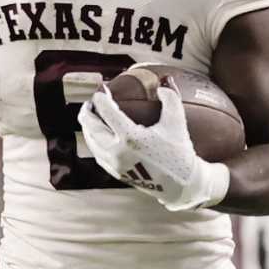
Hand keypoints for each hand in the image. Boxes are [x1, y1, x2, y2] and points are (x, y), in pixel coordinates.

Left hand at [77, 75, 229, 212]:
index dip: (101, 98)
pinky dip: (94, 141)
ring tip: (90, 116)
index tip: (101, 90)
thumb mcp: (177, 123)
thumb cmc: (179, 153)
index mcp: (131, 138)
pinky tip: (97, 135)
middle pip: (92, 127)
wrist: (180, 185)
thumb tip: (163, 83)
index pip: (108, 112)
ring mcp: (115, 164)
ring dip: (88, 127)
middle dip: (87, 112)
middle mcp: (118, 152)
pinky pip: (98, 154)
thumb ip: (171, 98)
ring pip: (92, 142)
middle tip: (90, 102)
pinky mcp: (116, 173)